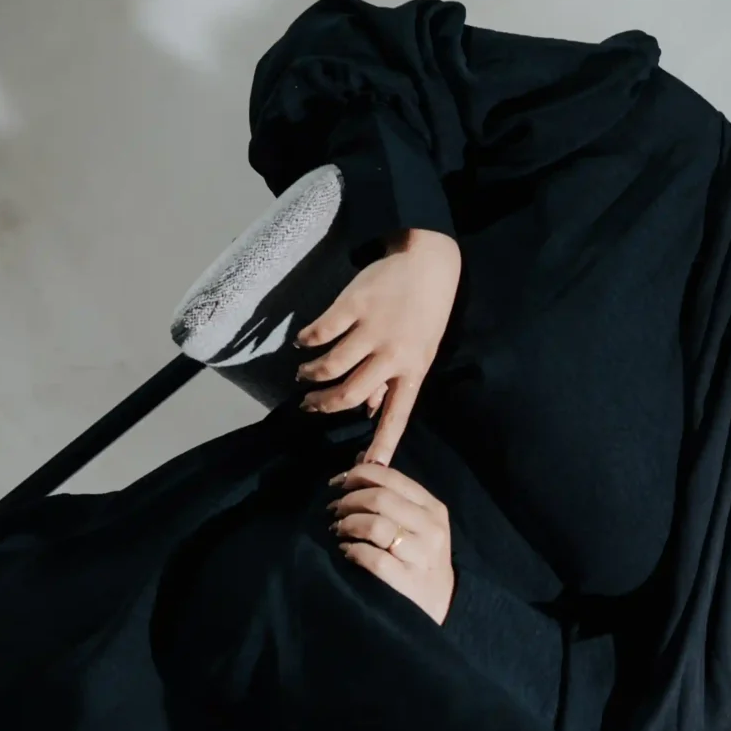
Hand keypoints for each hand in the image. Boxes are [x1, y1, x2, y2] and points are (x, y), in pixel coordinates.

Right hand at [295, 228, 461, 464]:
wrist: (428, 261)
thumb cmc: (425, 310)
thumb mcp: (421, 350)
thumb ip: (393, 382)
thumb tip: (369, 412)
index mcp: (413, 370)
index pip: (397, 415)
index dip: (382, 443)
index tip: (367, 468)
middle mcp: (393, 354)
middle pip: (350, 395)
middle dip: (323, 405)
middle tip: (309, 404)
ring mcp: (373, 329)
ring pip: (330, 367)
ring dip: (311, 376)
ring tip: (304, 375)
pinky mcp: (354, 305)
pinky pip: (320, 333)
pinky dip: (306, 342)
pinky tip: (303, 344)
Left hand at [327, 461, 453, 622]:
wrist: (441, 603)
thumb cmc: (421, 557)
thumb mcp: (418, 523)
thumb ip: (392, 493)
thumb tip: (359, 459)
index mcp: (433, 508)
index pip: (392, 478)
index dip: (358, 475)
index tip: (338, 483)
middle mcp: (431, 529)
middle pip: (381, 498)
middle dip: (349, 500)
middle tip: (334, 510)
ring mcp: (421, 556)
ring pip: (375, 525)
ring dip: (347, 524)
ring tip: (338, 530)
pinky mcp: (407, 580)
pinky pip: (372, 558)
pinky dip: (352, 551)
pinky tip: (346, 551)